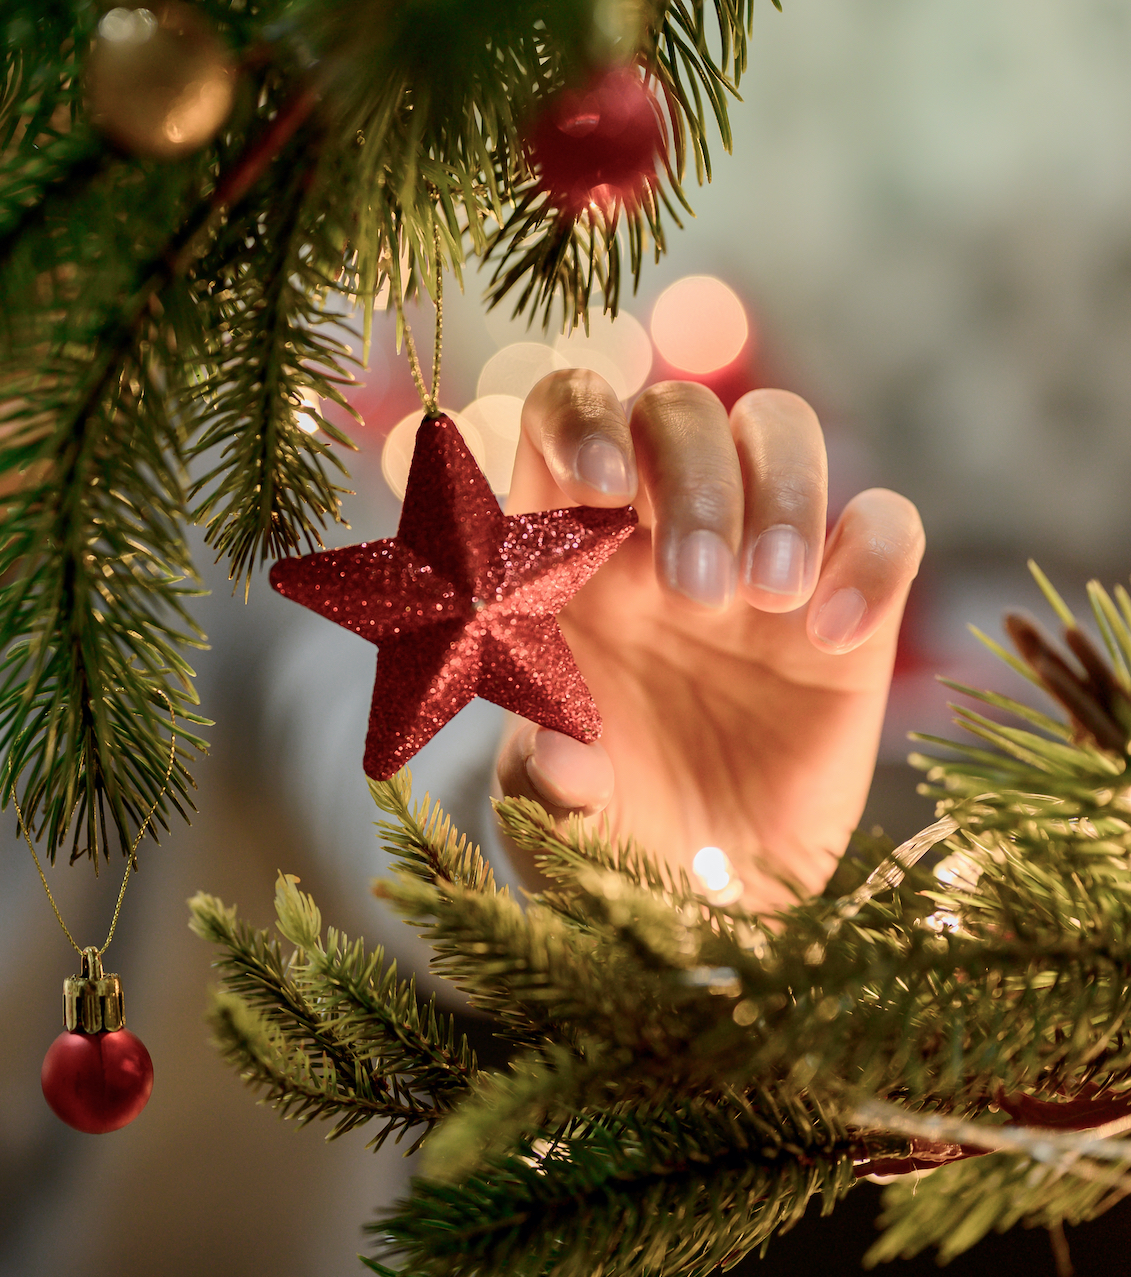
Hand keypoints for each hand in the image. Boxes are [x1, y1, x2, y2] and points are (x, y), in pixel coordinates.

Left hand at [495, 372, 924, 909]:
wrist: (697, 910)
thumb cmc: (601, 838)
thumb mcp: (549, 820)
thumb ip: (544, 781)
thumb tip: (563, 751)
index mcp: (563, 554)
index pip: (565, 417)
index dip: (583, 420)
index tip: (602, 486)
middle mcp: (655, 536)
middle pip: (680, 413)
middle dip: (691, 479)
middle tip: (696, 595)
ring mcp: (755, 564)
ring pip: (781, 430)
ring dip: (780, 493)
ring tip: (764, 603)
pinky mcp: (850, 612)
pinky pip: (883, 524)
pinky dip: (868, 559)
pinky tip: (829, 637)